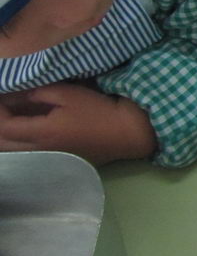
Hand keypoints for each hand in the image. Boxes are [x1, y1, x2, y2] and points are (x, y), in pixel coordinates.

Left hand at [0, 82, 157, 164]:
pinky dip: (18, 144)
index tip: (1, 97)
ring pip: (13, 153)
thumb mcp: (67, 94)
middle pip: (3, 144)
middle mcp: (40, 151)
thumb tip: (18, 95)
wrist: (126, 132)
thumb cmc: (98, 110)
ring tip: (12, 120)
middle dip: (0, 124)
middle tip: (4, 108)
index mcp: (42, 134)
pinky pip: (27, 156)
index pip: (3, 126)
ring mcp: (48, 160)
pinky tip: (24, 132)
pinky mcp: (58, 162)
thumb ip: (38, 94)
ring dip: (6, 137)